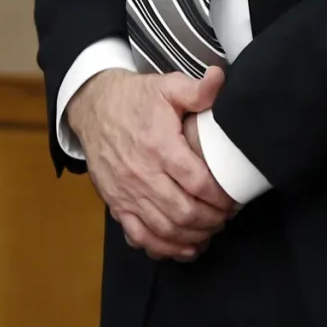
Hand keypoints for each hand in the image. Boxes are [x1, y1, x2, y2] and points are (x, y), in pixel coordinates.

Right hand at [66, 67, 235, 261]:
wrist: (93, 107)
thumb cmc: (135, 98)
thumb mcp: (166, 86)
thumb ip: (197, 89)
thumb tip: (220, 78)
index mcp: (159, 146)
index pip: (198, 183)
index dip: (221, 198)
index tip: (234, 200)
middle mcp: (142, 174)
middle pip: (184, 212)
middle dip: (211, 220)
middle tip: (226, 217)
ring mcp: (127, 192)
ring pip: (165, 229)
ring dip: (192, 236)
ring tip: (211, 231)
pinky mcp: (116, 203)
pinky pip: (139, 236)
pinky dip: (164, 248)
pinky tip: (183, 247)